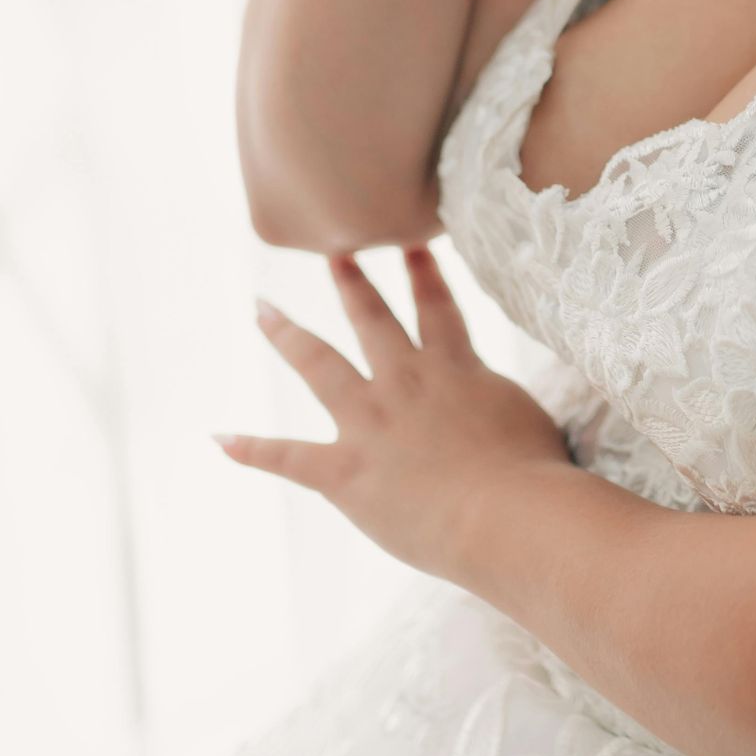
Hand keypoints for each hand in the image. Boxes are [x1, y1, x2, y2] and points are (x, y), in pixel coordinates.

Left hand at [213, 244, 572, 582]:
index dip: (421, 272)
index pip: (435, 309)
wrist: (506, 515)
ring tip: (262, 310)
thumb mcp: (530, 420)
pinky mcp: (344, 472)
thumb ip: (501, 402)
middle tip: (332, 251)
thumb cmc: (535, 475)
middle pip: (372, 320)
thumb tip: (499, 405)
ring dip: (287, 335)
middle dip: (350, 281)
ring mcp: (369, 424)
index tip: (406, 240)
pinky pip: (288, 457)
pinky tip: (220, 437)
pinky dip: (251, 449)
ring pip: (319, 365)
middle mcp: (405, 383)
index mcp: (455, 370)